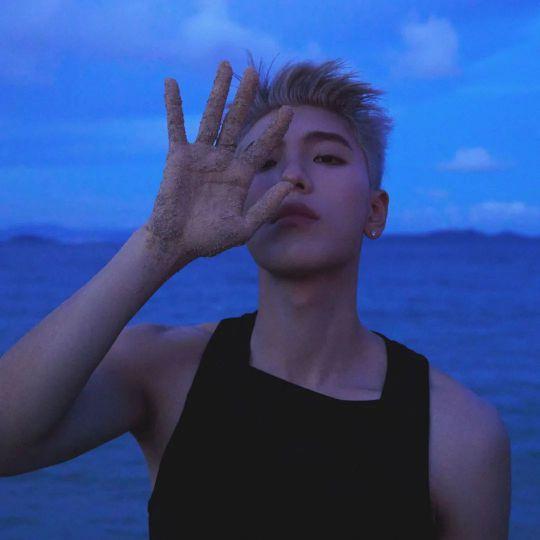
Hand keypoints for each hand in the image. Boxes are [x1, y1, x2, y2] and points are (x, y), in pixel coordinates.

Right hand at [143, 60, 294, 270]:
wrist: (178, 243)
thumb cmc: (210, 239)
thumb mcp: (245, 226)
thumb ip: (268, 205)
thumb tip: (291, 183)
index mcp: (240, 175)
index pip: (261, 146)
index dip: (275, 129)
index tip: (290, 110)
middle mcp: (223, 160)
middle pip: (237, 122)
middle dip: (246, 98)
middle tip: (254, 72)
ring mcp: (201, 156)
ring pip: (211, 117)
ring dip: (218, 91)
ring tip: (226, 66)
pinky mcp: (178, 156)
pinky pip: (176, 126)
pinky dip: (173, 106)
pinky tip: (171, 83)